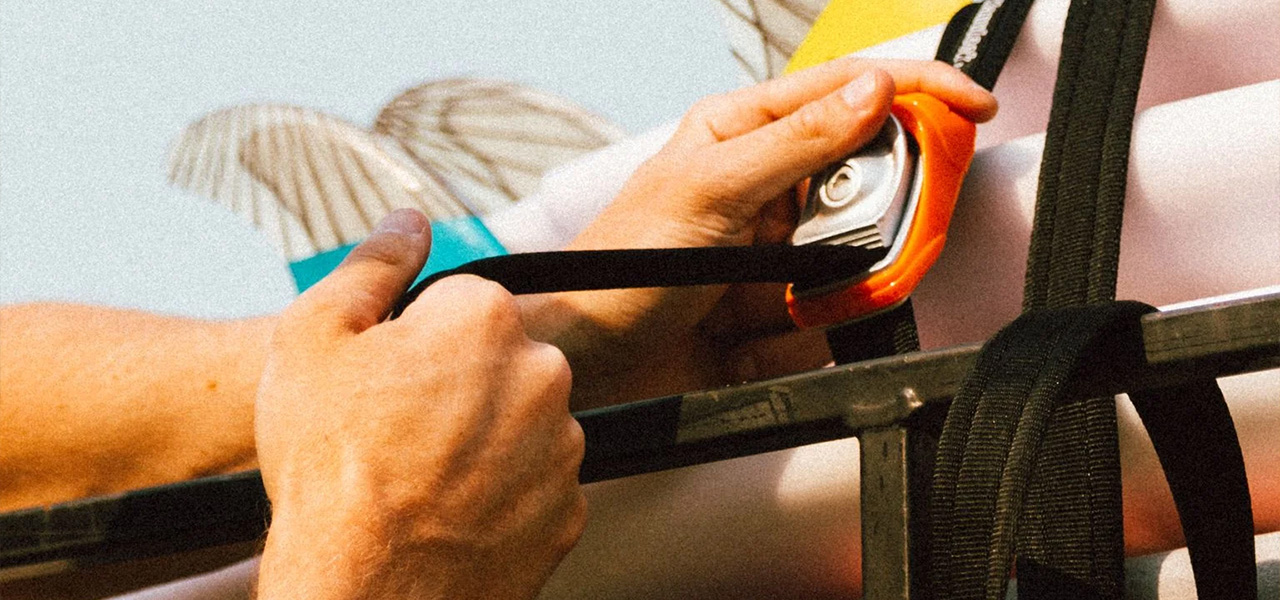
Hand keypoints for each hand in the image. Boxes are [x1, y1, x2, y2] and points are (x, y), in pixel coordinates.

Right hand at [255, 209, 584, 599]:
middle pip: (499, 358)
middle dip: (458, 384)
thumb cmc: (332, 468)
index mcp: (486, 318)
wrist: (367, 591)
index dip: (416, 339)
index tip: (387, 379)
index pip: (463, 302)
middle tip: (399, 431)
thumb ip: (372, 265)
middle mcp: (544, 373)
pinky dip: (504, 493)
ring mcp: (563, 446)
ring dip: (484, 438)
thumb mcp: (314, 338)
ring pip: (521, 421)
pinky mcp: (570, 509)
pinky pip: (536, 482)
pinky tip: (454, 511)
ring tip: (422, 478)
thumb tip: (409, 221)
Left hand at [526, 59, 997, 406]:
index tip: (972, 108)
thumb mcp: (709, 192)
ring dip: (814, 298)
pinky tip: (738, 342)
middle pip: (865, 189)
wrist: (590, 364)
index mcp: (744, 133)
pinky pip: (827, 321)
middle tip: (817, 261)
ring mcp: (775, 251)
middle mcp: (766, 186)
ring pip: (853, 263)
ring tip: (754, 313)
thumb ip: (796, 143)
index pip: (848, 92)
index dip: (916, 93)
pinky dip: (790, 339)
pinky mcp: (778, 308)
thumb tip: (873, 93)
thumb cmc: (617, 267)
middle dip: (855, 233)